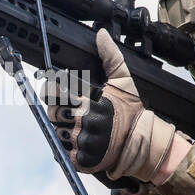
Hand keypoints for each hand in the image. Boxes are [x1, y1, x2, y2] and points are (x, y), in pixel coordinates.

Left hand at [43, 29, 179, 181]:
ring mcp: (83, 143)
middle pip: (52, 113)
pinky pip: (62, 153)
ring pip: (56, 133)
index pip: (55, 93)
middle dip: (58, 110)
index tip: (56, 90)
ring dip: (62, 129)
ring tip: (78, 126)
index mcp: (90, 101)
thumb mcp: (124, 80)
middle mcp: (84, 122)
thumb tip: (101, 34)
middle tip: (71, 110)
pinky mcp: (82, 160)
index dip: (51, 90)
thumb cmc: (131, 111)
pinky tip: (79, 141)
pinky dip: (66, 148)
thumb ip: (110, 56)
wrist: (142, 143)